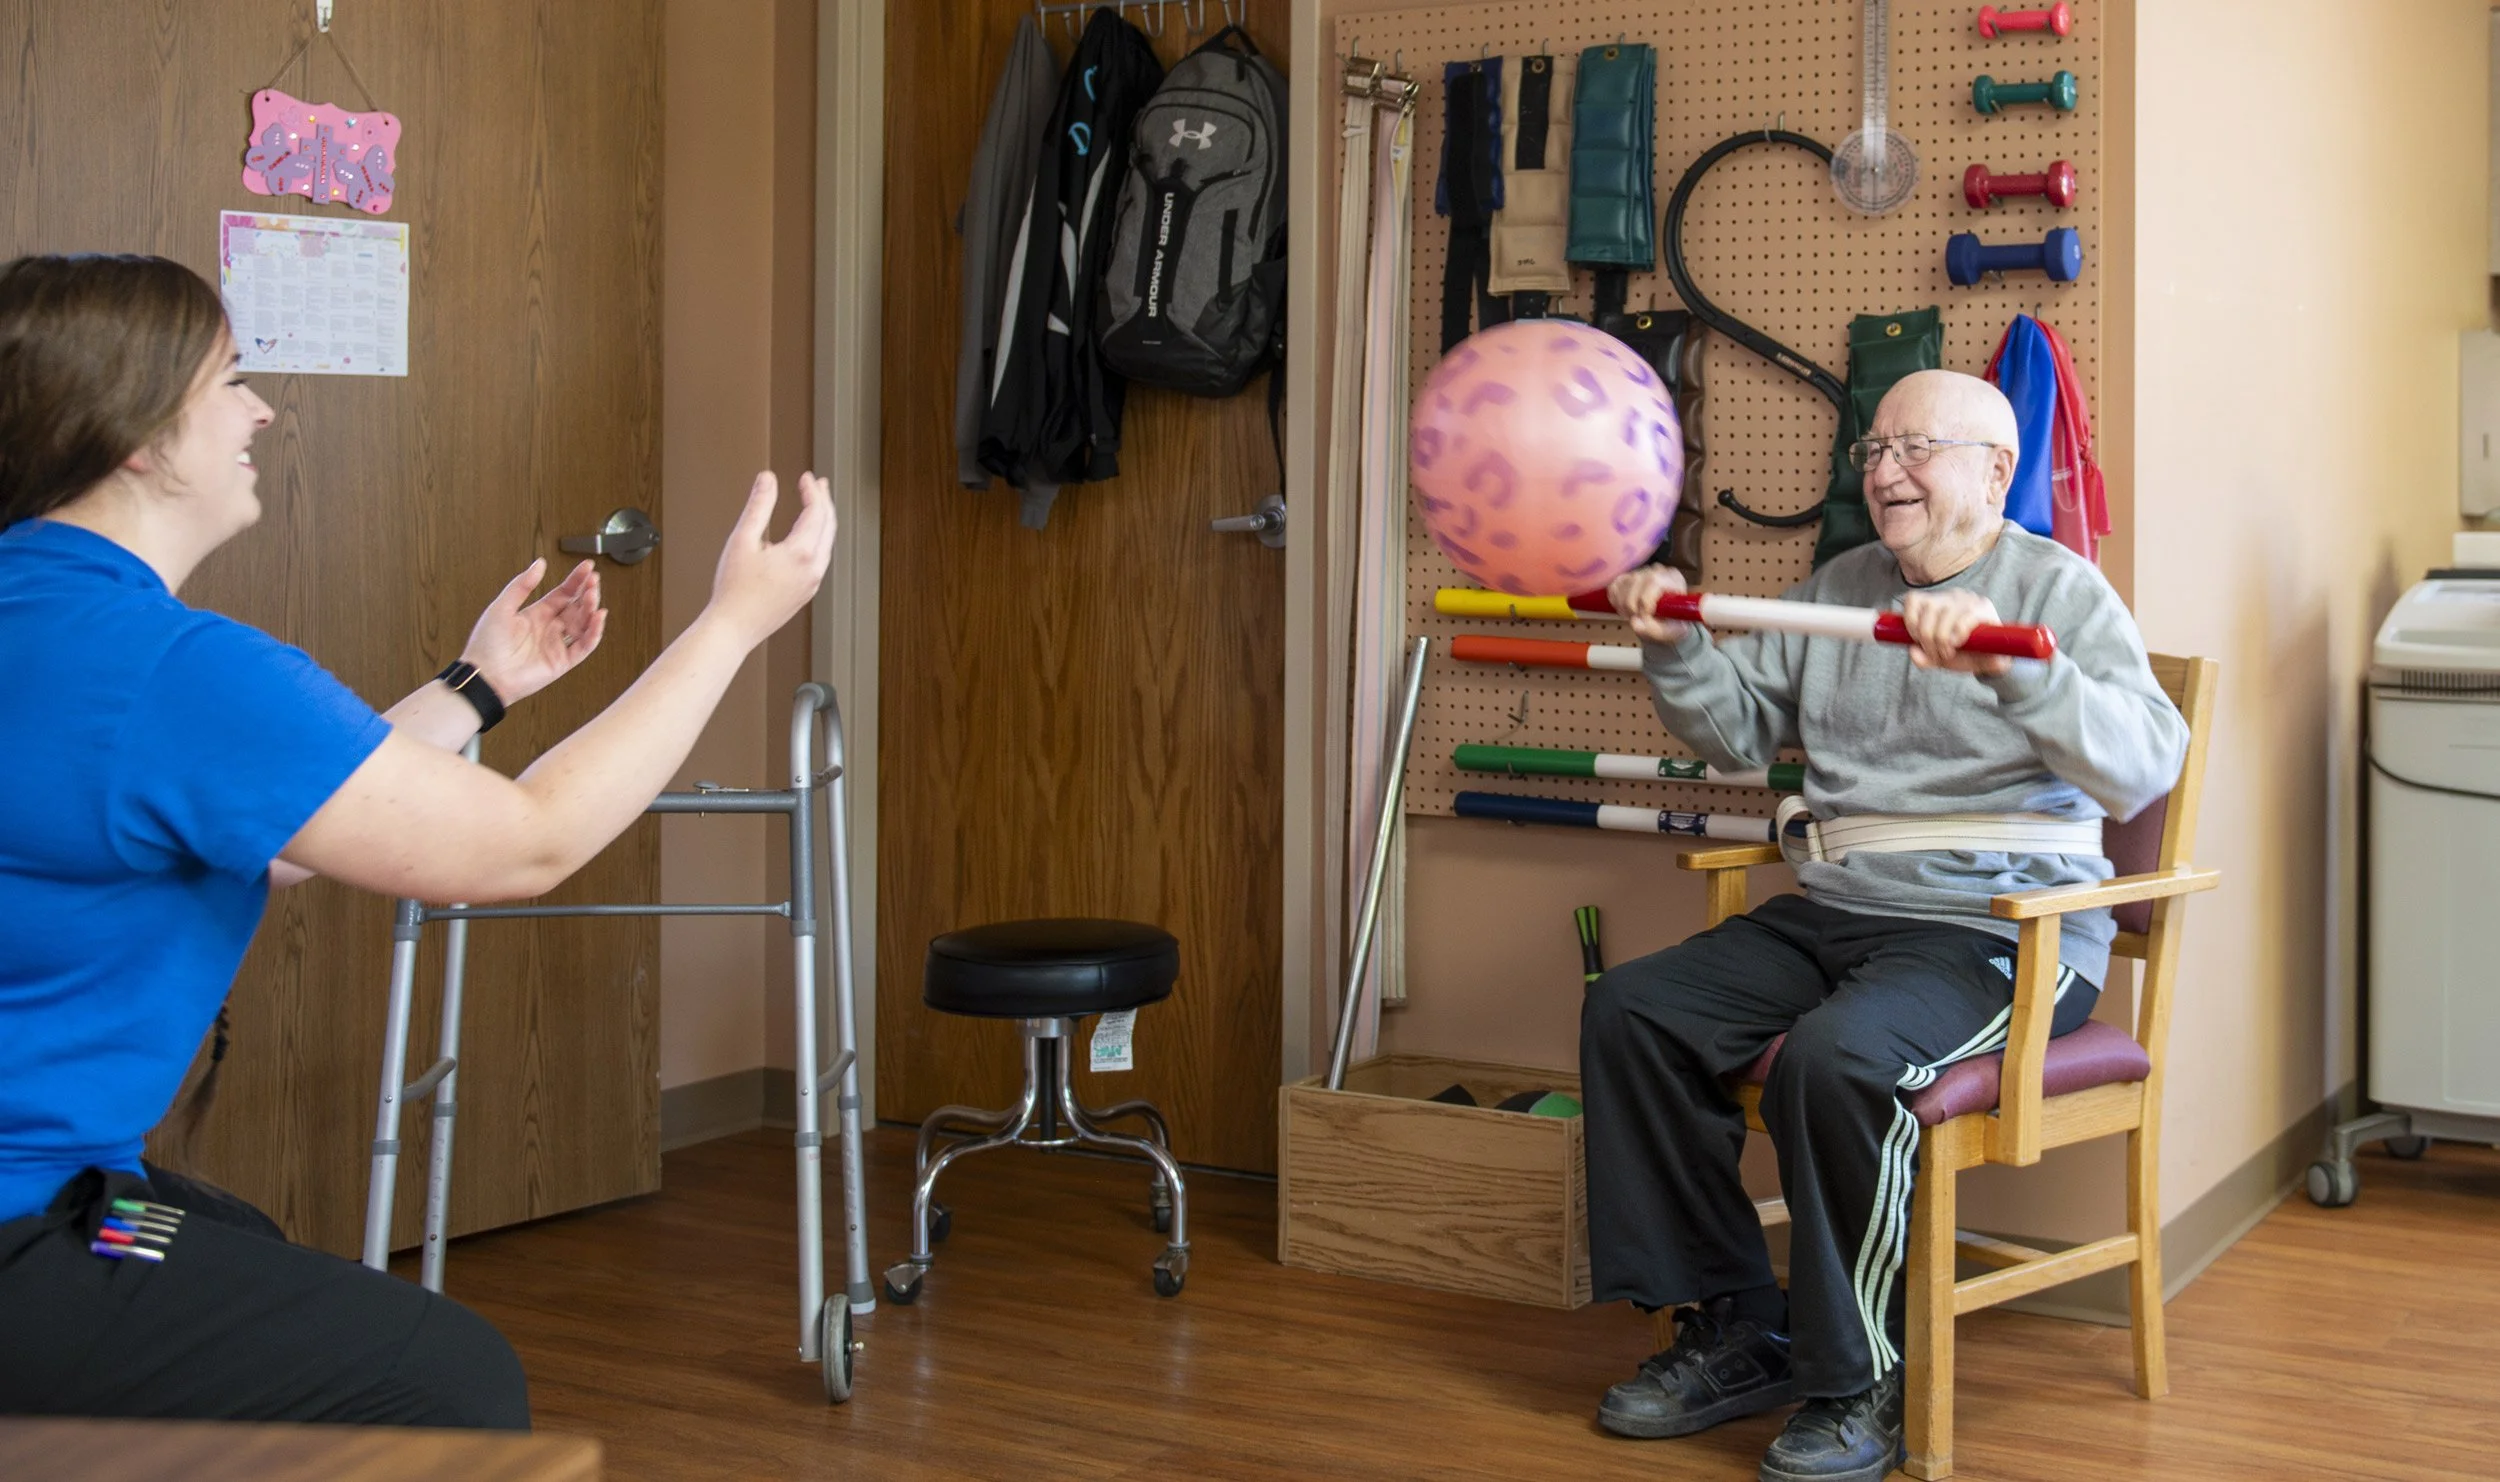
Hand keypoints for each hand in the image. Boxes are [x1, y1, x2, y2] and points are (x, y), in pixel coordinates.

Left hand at [462, 557, 607, 703]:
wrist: (485, 675)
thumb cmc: (487, 643)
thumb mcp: (502, 606)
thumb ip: (522, 585)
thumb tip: (540, 563)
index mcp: (536, 614)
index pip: (563, 594)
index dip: (576, 580)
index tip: (587, 567)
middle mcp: (550, 629)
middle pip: (576, 607)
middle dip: (587, 592)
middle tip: (594, 580)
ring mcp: (557, 645)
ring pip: (583, 624)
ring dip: (590, 609)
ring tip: (593, 596)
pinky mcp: (562, 662)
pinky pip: (584, 646)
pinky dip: (593, 633)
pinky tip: (598, 618)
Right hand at [706, 471, 836, 647]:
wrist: (733, 628)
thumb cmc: (734, 589)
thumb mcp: (743, 539)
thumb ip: (759, 505)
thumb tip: (768, 479)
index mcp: (801, 554)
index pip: (816, 512)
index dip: (813, 490)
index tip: (806, 476)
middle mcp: (813, 569)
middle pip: (828, 526)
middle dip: (824, 501)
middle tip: (818, 484)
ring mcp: (811, 583)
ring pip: (827, 544)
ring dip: (823, 521)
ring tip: (815, 505)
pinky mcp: (805, 593)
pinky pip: (819, 560)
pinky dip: (818, 540)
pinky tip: (806, 536)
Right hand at [1610, 563, 1690, 644]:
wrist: (1668, 621)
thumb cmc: (1673, 623)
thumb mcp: (1671, 631)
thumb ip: (1655, 629)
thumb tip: (1635, 623)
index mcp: (1673, 579)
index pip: (1654, 581)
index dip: (1645, 602)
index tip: (1645, 617)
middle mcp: (1657, 571)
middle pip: (1635, 581)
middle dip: (1631, 605)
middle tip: (1636, 619)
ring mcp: (1641, 572)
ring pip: (1623, 584)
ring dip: (1622, 605)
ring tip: (1632, 615)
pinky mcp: (1628, 577)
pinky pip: (1614, 586)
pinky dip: (1615, 600)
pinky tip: (1625, 609)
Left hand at [1899, 589, 2013, 676]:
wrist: (1992, 662)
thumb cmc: (1963, 654)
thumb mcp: (1938, 658)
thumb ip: (1923, 658)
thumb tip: (1913, 652)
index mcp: (1937, 601)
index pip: (1913, 599)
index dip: (1910, 621)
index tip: (1916, 640)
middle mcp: (1952, 596)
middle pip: (1929, 609)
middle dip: (1927, 638)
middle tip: (1935, 654)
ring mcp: (1969, 600)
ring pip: (1945, 613)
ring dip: (1942, 639)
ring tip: (1947, 652)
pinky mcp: (1985, 608)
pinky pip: (1965, 617)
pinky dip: (1958, 633)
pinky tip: (1958, 643)